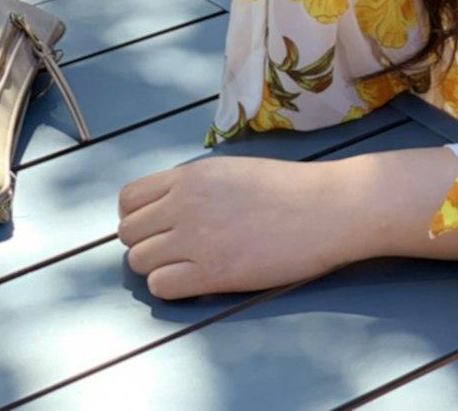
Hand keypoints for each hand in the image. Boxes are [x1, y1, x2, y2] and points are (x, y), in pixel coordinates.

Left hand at [118, 156, 347, 299]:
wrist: (328, 208)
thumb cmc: (289, 188)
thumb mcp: (233, 171)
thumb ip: (195, 186)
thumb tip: (165, 208)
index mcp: (191, 176)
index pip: (129, 198)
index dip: (138, 214)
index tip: (157, 223)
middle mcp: (185, 204)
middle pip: (128, 233)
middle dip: (146, 241)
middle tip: (174, 247)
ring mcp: (196, 239)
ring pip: (138, 261)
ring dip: (157, 265)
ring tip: (188, 263)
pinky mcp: (212, 273)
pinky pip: (160, 285)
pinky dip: (171, 285)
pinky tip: (197, 278)